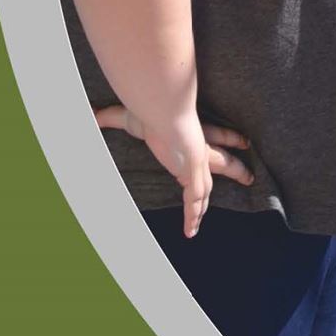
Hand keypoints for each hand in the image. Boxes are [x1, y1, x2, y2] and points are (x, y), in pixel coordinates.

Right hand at [94, 104, 251, 237]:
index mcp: (188, 133)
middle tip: (248, 176)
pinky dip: (192, 214)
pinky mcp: (192, 172)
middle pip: (222, 162)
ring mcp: (197, 162)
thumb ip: (109, 117)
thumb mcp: (129, 114)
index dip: (225, 138)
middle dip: (234, 169)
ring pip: (206, 187)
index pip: (211, 136)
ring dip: (207, 202)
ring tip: (206, 216)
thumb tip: (87, 112)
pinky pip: (194, 198)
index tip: (239, 142)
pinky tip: (191, 228)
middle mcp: (197, 148)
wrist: (165, 107)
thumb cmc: (150, 107)